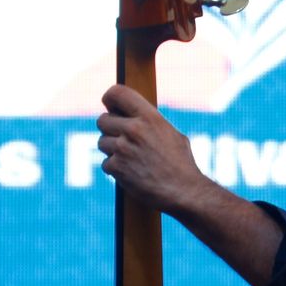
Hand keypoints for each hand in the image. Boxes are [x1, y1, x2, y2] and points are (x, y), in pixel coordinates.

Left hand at [96, 84, 204, 212]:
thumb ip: (150, 123)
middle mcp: (134, 130)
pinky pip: (105, 163)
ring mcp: (123, 149)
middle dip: (110, 129)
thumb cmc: (182, 164)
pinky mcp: (116, 167)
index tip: (111, 106)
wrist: (184, 191)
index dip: (110, 99)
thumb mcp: (171, 134)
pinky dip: (115, 169)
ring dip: (111, 150)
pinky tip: (130, 172)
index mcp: (149, 117)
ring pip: (101, 142)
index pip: (117, 93)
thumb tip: (135, 116)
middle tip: (122, 138)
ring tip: (130, 158)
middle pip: (102, 120)